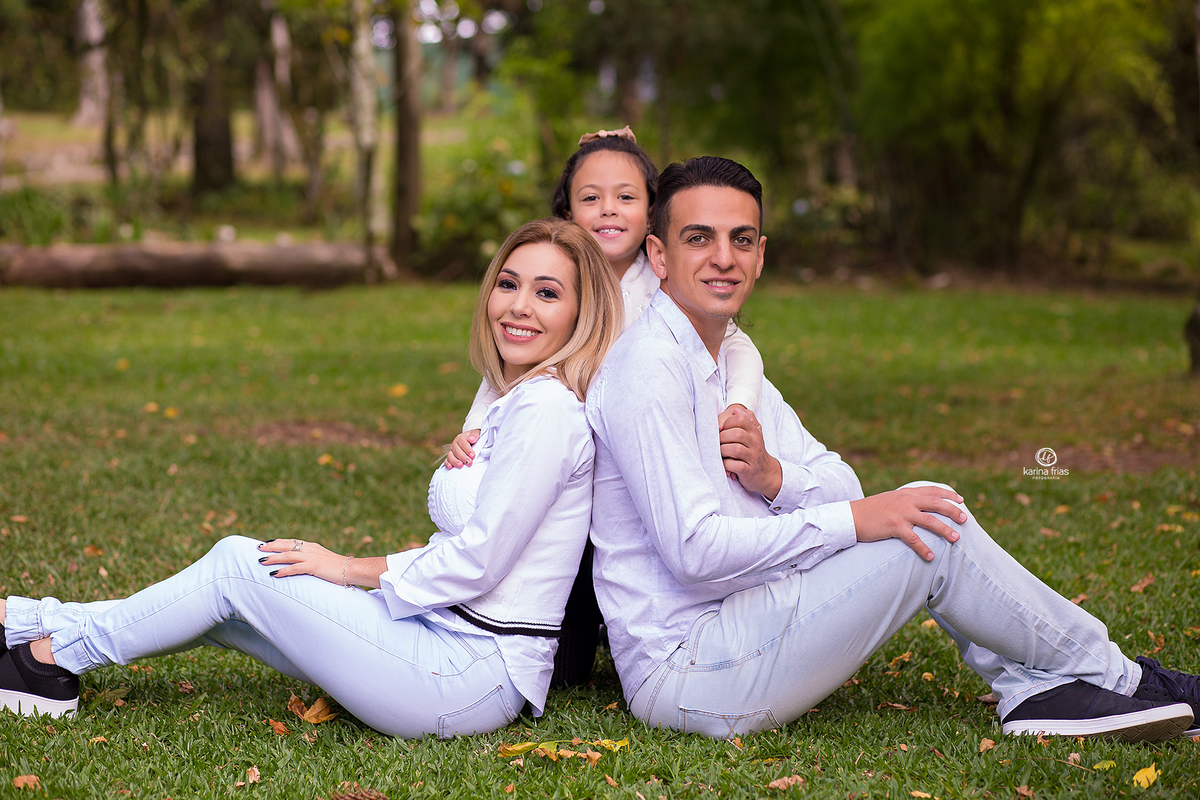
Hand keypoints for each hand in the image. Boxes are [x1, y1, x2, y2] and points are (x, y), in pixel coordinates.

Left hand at [257, 538, 345, 583]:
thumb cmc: (339, 567)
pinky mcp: (314, 566)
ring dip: (273, 558)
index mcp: (312, 546)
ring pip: (288, 555)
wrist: (352, 569)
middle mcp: (310, 549)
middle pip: (286, 545)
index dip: (278, 542)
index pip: (292, 541)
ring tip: (262, 561)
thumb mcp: (323, 560)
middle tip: (258, 548)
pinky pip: (295, 568)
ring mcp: (312, 557)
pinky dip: (283, 570)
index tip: (267, 543)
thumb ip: (313, 559)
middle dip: (271, 546)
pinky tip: (274, 574)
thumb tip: (304, 563)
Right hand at [445, 430, 479, 467]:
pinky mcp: (450, 457)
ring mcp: (451, 451)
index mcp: (460, 438)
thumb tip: (471, 439)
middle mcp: (454, 444)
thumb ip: (475, 435)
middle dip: (463, 457)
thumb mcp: (476, 434)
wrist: (470, 439)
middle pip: (457, 451)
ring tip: (460, 466)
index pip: (463, 444)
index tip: (473, 456)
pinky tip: (450, 467)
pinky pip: (446, 460)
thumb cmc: (474, 438)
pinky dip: (447, 464)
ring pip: (450, 456)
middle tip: (469, 463)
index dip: (468, 450)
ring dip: (455, 461)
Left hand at [718, 405, 781, 499]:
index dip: (727, 422)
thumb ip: (747, 419)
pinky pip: (736, 466)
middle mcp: (755, 443)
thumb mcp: (754, 433)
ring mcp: (753, 458)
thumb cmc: (754, 450)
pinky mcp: (748, 471)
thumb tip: (735, 410)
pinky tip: (724, 463)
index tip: (722, 429)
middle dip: (722, 437)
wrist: (766, 472)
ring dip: (723, 450)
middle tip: (718, 442)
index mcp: (755, 432)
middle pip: (737, 434)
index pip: (740, 419)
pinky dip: (726, 464)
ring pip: (735, 449)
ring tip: (720, 452)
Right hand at [849, 486, 965, 560]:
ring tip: (957, 539)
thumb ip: (905, 500)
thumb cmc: (870, 510)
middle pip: (936, 504)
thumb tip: (919, 506)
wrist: (851, 516)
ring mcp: (900, 513)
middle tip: (965, 519)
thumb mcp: (890, 499)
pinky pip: (913, 539)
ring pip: (930, 521)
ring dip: (945, 530)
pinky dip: (924, 548)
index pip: (932, 490)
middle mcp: (906, 501)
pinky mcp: (894, 526)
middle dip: (953, 511)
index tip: (961, 500)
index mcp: (906, 493)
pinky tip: (932, 556)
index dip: (948, 495)